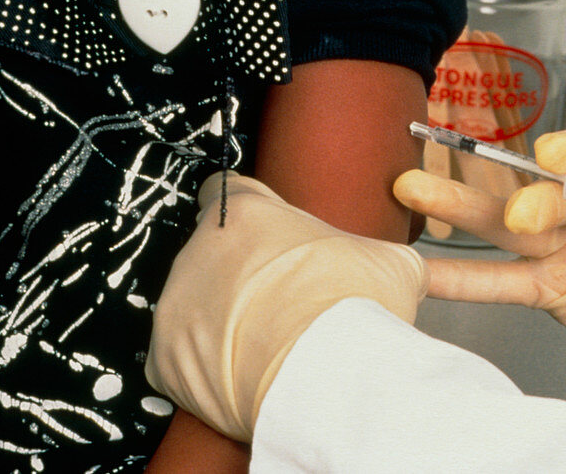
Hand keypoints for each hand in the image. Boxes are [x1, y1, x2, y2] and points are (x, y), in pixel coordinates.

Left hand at [146, 172, 427, 441]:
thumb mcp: (388, 260)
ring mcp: (177, 301)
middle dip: (238, 273)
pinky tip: (240, 376)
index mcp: (244, 210)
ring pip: (193, 304)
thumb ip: (381, 251)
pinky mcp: (164, 356)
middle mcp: (199, 247)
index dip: (246, 211)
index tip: (265, 234)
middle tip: (279, 299)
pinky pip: (178, 357)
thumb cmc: (351, 303)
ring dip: (219, 318)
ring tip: (265, 343)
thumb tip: (401, 264)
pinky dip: (202, 368)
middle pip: (210, 251)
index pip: (225, 189)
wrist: (324, 371)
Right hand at [394, 126, 565, 388]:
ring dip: (459, 209)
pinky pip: (501, 280)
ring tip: (412, 189)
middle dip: (519, 193)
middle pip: (545, 189)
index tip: (555, 159)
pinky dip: (461, 279)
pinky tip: (424, 271)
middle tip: (514, 210)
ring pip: (504, 224)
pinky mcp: (548, 285)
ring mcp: (562, 242)